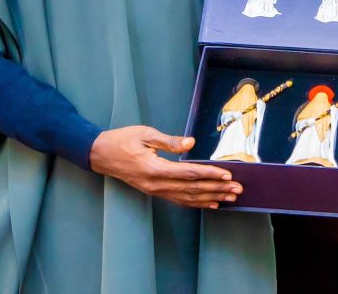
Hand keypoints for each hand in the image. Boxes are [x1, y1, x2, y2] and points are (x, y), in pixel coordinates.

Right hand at [89, 126, 241, 208]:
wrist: (100, 154)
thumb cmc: (122, 140)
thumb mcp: (145, 133)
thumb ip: (169, 141)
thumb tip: (191, 143)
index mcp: (154, 168)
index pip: (188, 174)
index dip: (209, 175)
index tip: (227, 175)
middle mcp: (156, 184)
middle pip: (192, 189)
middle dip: (217, 189)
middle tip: (237, 190)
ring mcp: (155, 190)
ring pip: (187, 198)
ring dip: (210, 198)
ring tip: (230, 198)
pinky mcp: (154, 191)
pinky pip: (178, 200)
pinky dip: (196, 203)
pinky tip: (210, 204)